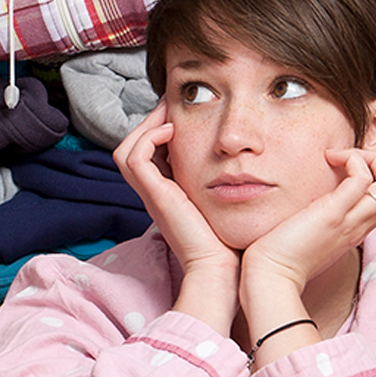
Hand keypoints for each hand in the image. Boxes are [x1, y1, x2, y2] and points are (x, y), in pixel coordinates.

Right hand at [114, 103, 240, 333]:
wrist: (222, 269)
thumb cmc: (231, 242)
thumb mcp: (228, 204)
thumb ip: (230, 185)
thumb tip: (249, 160)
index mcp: (169, 196)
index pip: (149, 156)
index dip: (159, 131)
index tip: (181, 115)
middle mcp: (156, 195)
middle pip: (131, 149)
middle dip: (149, 123)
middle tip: (171, 107)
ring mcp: (152, 196)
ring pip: (125, 150)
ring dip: (145, 126)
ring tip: (169, 114)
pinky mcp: (155, 196)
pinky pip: (134, 158)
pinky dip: (148, 138)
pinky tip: (173, 131)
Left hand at [241, 148, 375, 295]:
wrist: (271, 276)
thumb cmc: (285, 257)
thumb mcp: (315, 235)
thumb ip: (326, 218)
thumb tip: (319, 197)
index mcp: (357, 229)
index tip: (353, 166)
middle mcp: (360, 225)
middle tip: (352, 157)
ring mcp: (350, 220)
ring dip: (372, 159)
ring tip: (343, 157)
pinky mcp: (333, 214)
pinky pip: (361, 179)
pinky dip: (352, 160)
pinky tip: (330, 159)